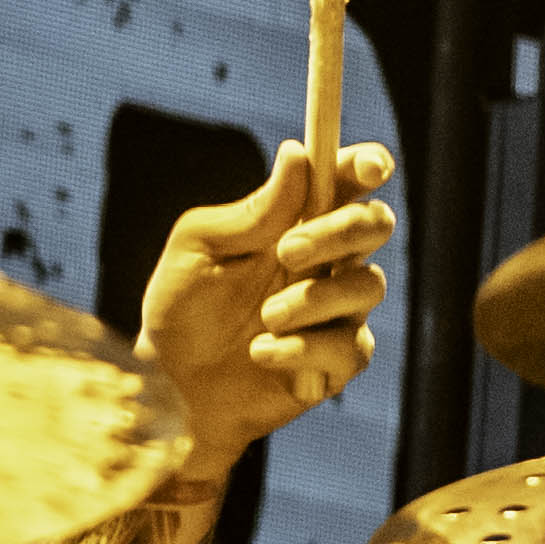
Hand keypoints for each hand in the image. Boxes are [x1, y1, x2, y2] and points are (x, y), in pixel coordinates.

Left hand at [136, 139, 393, 481]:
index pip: (347, 180)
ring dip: (313, 297)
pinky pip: (349, 347)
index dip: (367, 165)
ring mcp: (337, 312)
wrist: (170, 388)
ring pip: (366, 286)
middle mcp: (327, 261)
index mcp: (296, 221)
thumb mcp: (199, 249)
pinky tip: (262, 353)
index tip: (368, 168)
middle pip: (375, 225)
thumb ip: (253, 211)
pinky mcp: (336, 362)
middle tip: (287, 251)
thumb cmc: (181, 309)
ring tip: (265, 318)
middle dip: (340, 231)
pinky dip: (302, 349)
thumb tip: (298, 155)